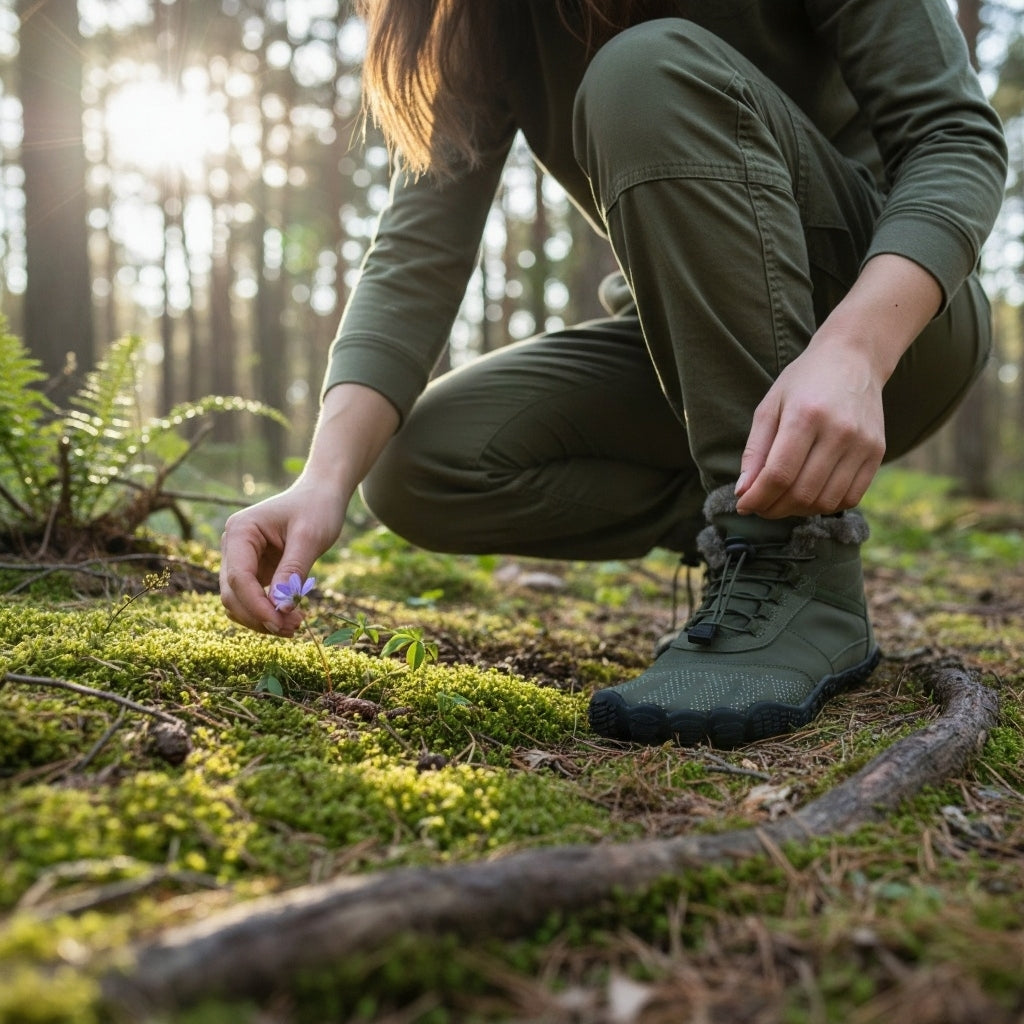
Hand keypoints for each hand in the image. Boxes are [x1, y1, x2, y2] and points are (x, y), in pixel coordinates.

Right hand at [219, 480, 347, 634]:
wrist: (321, 495)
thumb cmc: (316, 509)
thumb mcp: (309, 538)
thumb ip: (292, 572)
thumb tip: (280, 609)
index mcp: (240, 531)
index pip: (238, 578)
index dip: (256, 606)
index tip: (281, 623)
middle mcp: (233, 546)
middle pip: (232, 594)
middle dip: (260, 616)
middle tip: (294, 629)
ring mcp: (241, 560)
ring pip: (238, 602)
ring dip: (262, 619)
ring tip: (295, 626)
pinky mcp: (254, 571)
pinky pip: (252, 600)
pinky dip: (267, 613)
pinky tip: (290, 617)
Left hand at [735, 254, 942, 518]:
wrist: (853, 358)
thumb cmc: (803, 381)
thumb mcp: (770, 407)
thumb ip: (754, 451)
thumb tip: (743, 492)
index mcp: (805, 416)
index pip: (779, 474)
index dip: (758, 498)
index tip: (744, 506)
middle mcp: (839, 431)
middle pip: (802, 492)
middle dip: (774, 508)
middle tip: (760, 506)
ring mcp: (862, 444)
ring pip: (826, 501)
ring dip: (798, 511)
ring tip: (782, 501)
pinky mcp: (878, 452)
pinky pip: (851, 497)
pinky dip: (826, 506)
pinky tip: (810, 496)